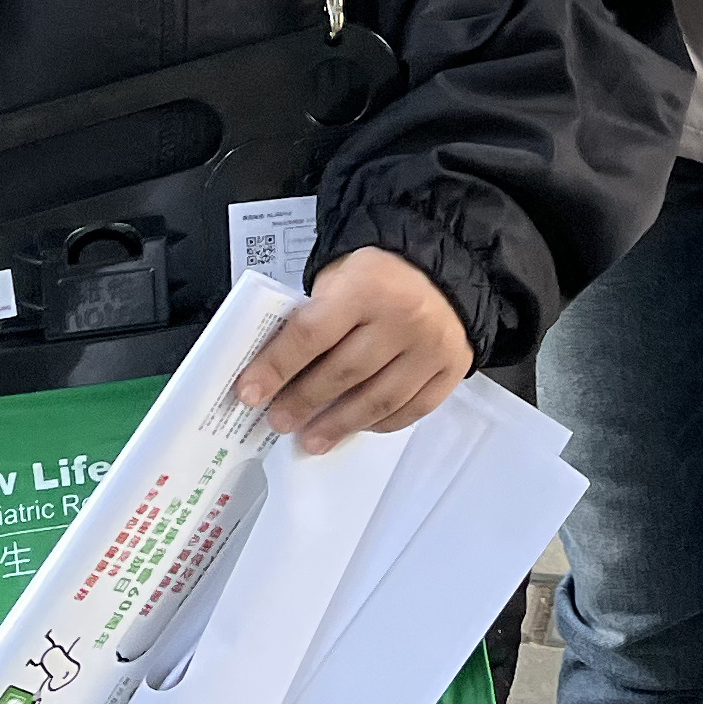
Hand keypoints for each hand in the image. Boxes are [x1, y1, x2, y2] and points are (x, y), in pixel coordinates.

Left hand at [233, 247, 472, 454]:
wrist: (442, 265)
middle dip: (303, 402)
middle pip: (343, 373)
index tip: (250, 393)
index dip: (276, 367)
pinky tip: (356, 427)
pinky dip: (380, 423)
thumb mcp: (338, 278)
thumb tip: (274, 371)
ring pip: (378, 400)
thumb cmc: (380, 274)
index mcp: (367, 286)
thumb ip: (311, 317)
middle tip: (279, 420)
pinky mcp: (452, 368)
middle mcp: (404, 317)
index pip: (311, 334)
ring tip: (312, 438)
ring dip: (339, 425)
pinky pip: (411, 409)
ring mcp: (432, 347)